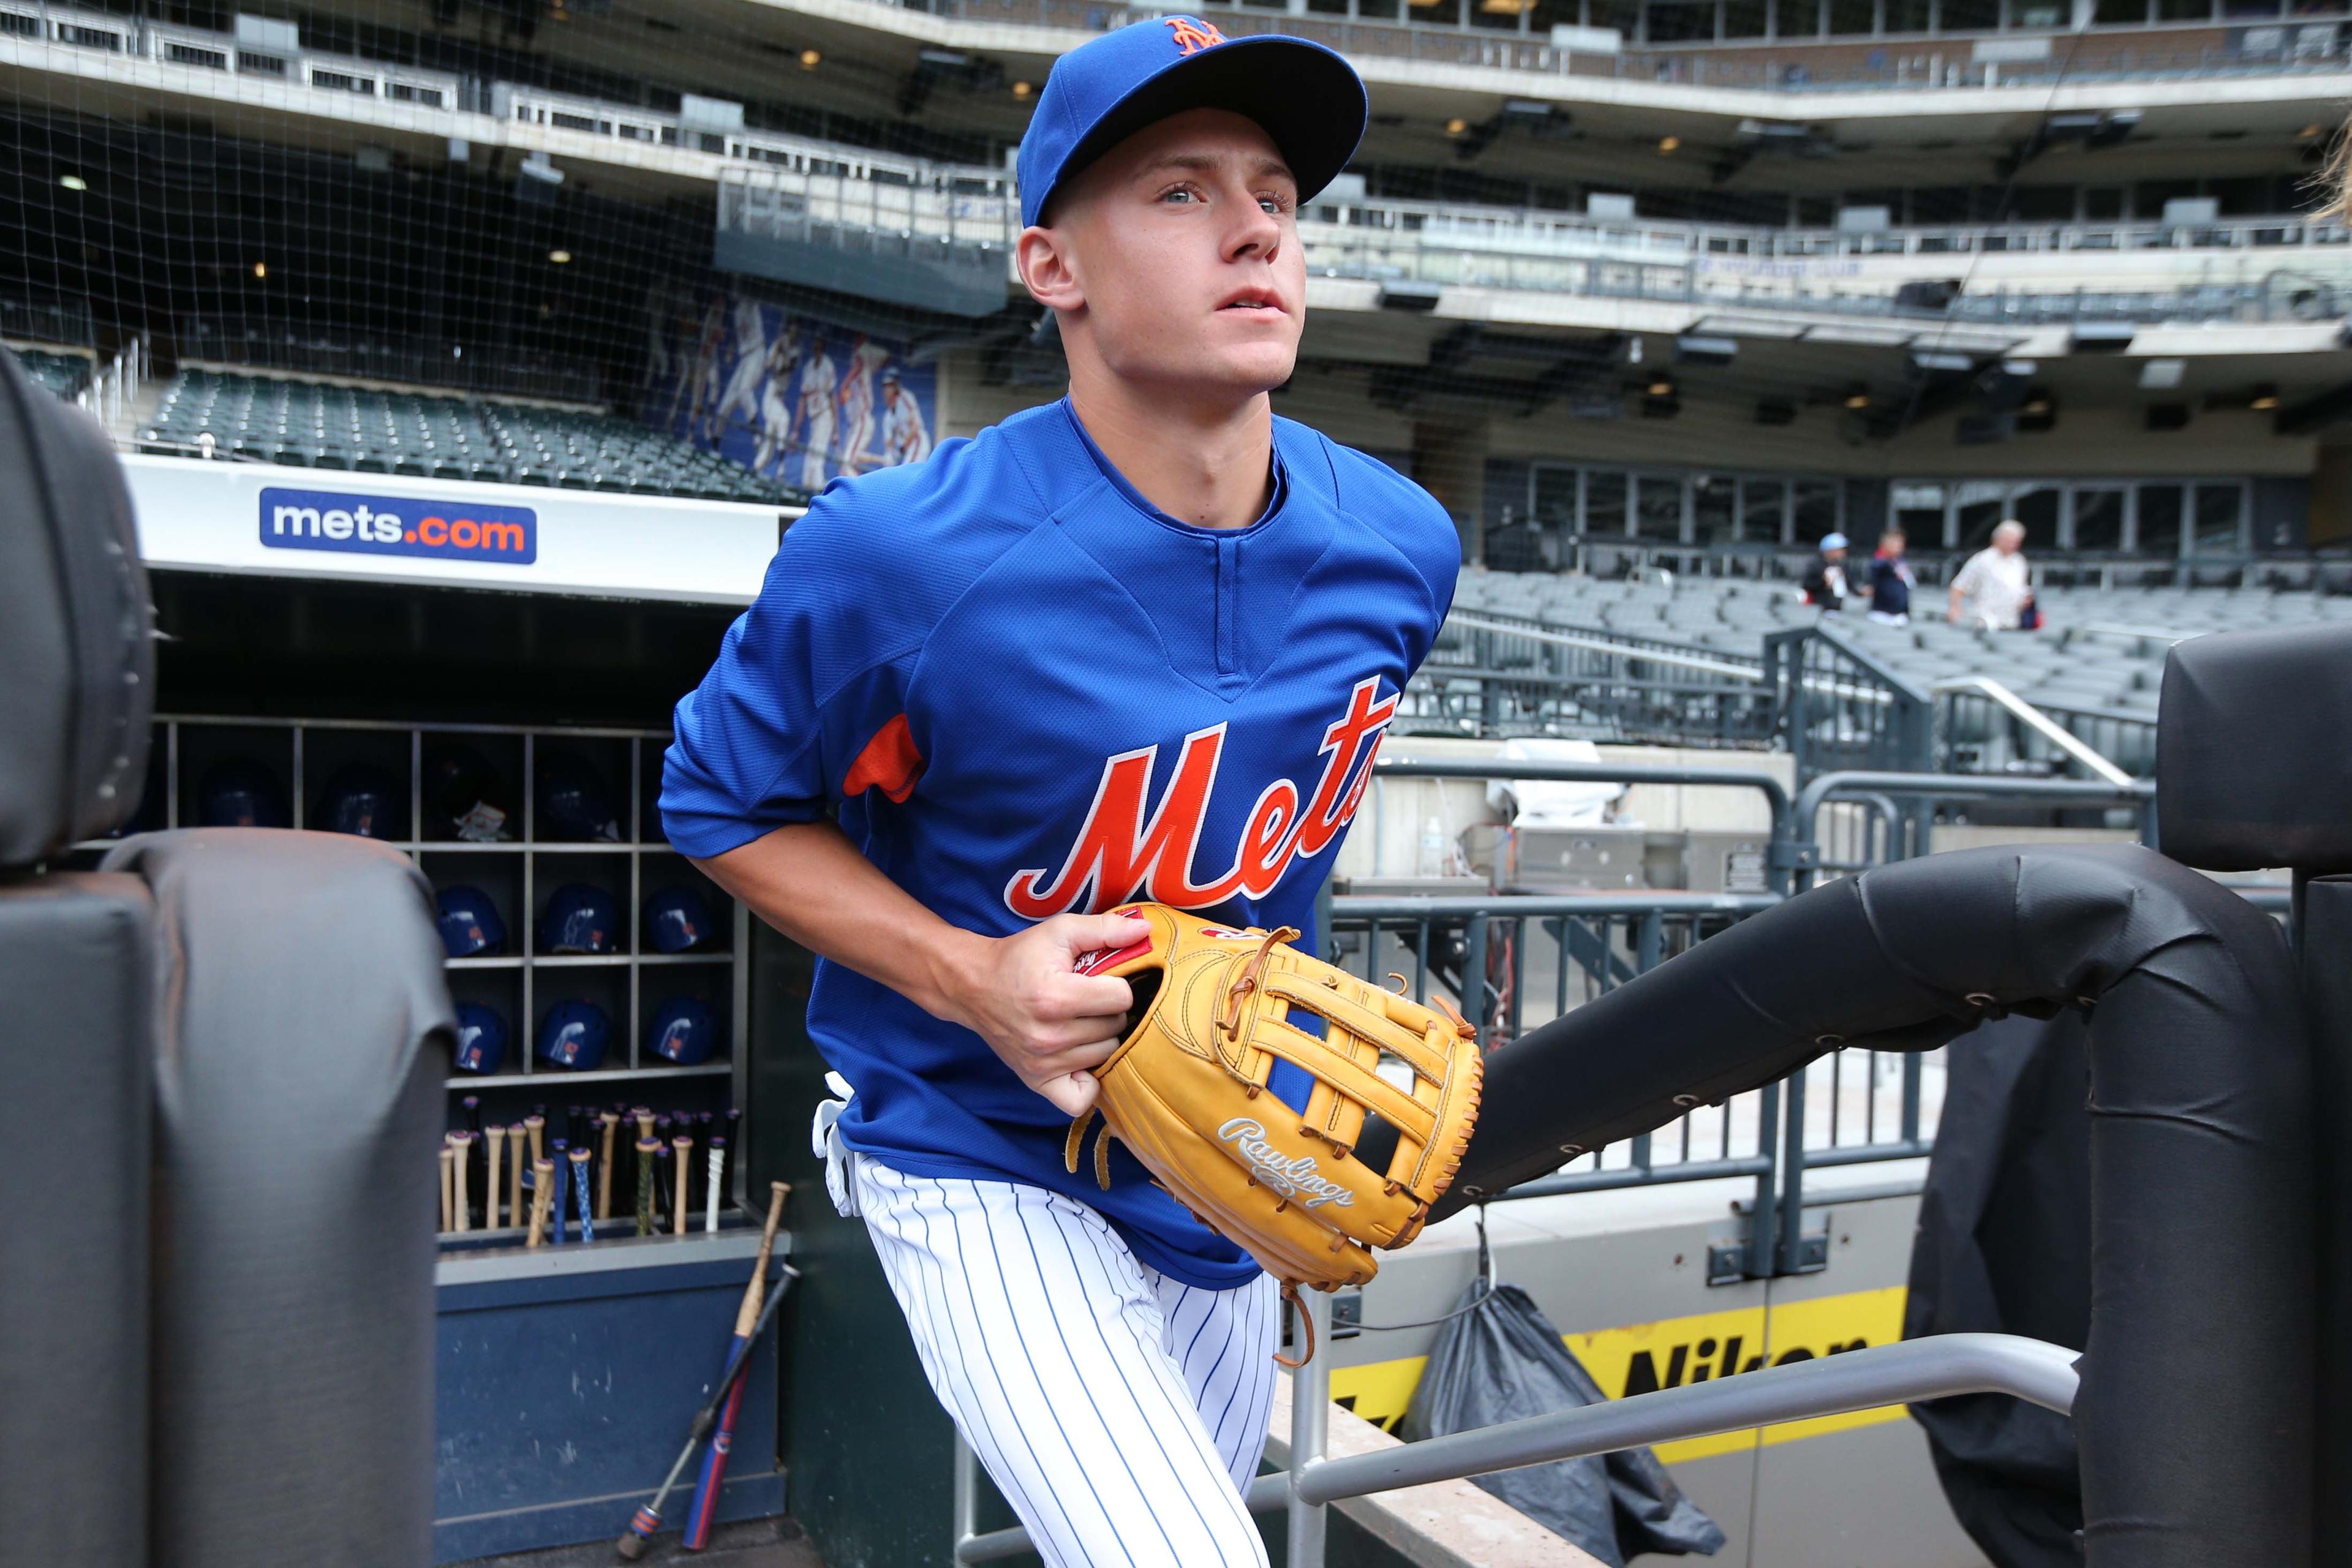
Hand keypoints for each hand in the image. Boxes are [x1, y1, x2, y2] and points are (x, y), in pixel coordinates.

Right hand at [938, 912, 1152, 1116]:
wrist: (975, 986)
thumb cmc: (1020, 957)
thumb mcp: (1060, 931)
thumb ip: (1105, 929)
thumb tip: (1147, 929)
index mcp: (1055, 997)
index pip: (1121, 999)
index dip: (1116, 985)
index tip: (1100, 980)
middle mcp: (1048, 1036)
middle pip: (1115, 1028)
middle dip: (1109, 1011)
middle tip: (1089, 1000)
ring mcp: (1042, 1064)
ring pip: (1105, 1055)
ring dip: (1100, 1038)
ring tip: (1081, 1021)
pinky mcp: (1037, 1081)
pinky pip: (1082, 1098)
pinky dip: (1088, 1081)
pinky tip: (1081, 1057)